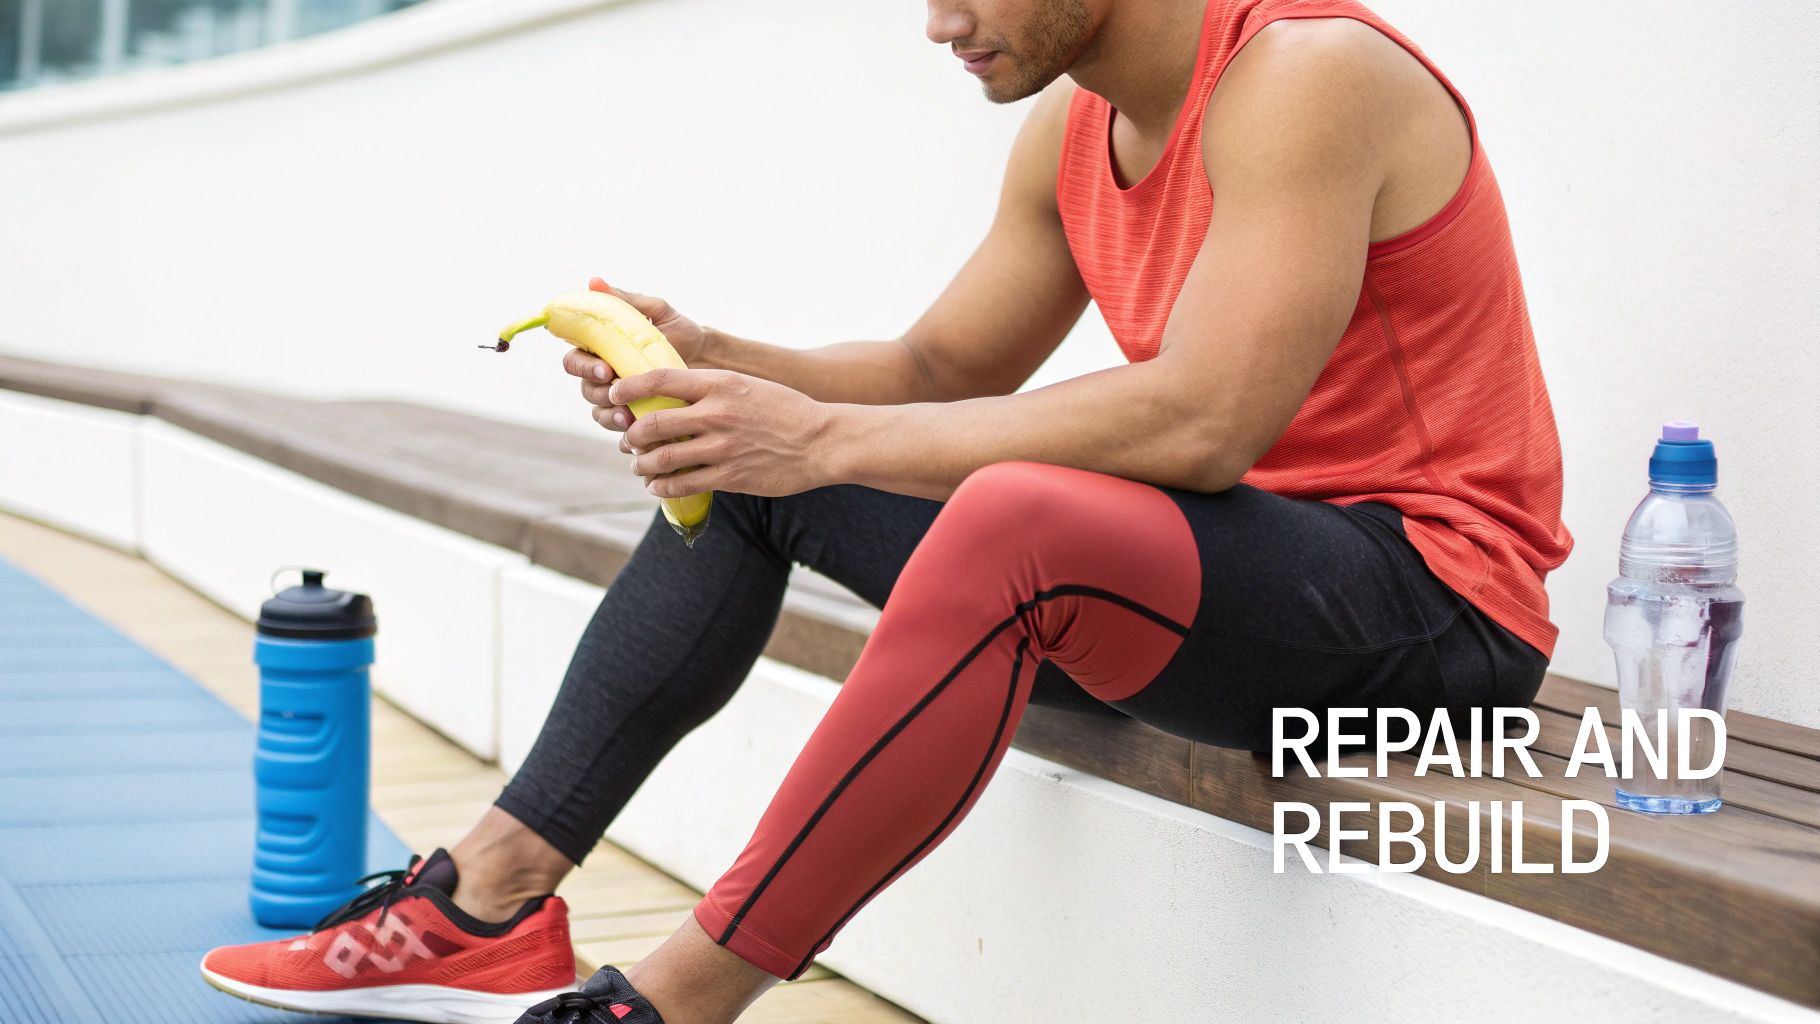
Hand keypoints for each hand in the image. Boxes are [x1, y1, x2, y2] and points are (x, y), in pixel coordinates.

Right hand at [563, 277, 710, 432]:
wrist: (710, 361)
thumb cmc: (682, 332)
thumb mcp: (656, 312)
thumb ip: (625, 301)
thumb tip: (595, 282)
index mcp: (602, 350)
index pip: (575, 360)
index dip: (583, 367)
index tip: (606, 370)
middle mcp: (605, 376)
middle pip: (585, 389)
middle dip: (598, 393)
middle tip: (617, 395)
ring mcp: (618, 398)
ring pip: (598, 412)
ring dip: (608, 416)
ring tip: (628, 418)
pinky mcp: (635, 417)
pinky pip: (619, 431)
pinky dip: (625, 433)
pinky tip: (637, 432)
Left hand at [613, 368, 835, 497]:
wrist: (823, 441)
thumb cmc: (786, 410)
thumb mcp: (748, 386)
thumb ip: (713, 388)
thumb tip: (676, 393)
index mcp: (720, 384)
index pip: (659, 379)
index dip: (628, 387)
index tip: (615, 394)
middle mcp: (717, 414)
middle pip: (653, 422)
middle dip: (632, 434)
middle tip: (629, 438)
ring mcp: (723, 447)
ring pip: (663, 458)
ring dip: (642, 464)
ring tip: (639, 466)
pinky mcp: (730, 476)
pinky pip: (684, 484)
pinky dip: (663, 486)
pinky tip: (657, 486)